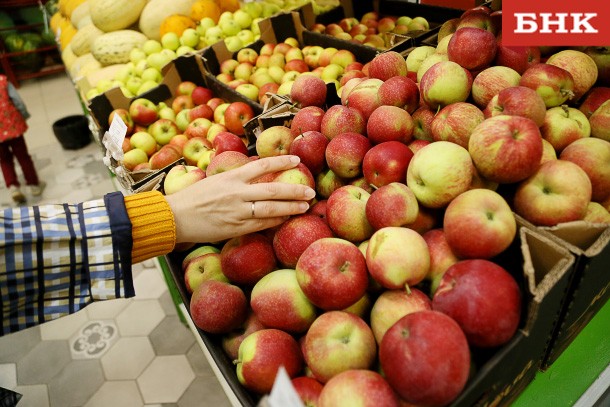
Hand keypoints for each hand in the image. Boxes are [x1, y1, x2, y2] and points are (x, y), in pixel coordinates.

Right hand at [165, 155, 315, 243]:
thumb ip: (235, 178)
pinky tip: (286, 219)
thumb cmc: (192, 198)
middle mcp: (237, 192)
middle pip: (273, 189)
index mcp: (231, 177)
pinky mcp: (235, 228)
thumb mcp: (214, 180)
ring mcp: (237, 211)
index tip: (297, 160)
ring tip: (305, 206)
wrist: (175, 217)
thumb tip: (254, 174)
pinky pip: (261, 225)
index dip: (281, 161)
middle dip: (295, 190)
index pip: (262, 165)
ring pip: (271, 209)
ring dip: (290, 207)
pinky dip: (275, 222)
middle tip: (310, 190)